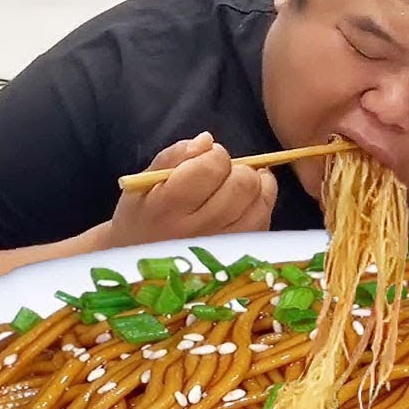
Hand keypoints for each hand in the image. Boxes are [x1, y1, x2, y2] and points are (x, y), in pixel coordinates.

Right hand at [105, 131, 276, 248]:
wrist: (145, 267)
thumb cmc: (144, 217)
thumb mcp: (144, 183)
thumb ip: (175, 155)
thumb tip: (207, 141)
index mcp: (167, 207)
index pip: (211, 167)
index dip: (215, 155)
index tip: (207, 159)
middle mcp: (197, 231)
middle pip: (242, 184)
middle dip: (238, 169)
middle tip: (224, 174)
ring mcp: (222, 247)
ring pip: (259, 203)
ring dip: (255, 186)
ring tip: (238, 185)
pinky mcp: (239, 256)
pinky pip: (264, 222)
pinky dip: (261, 205)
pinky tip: (247, 203)